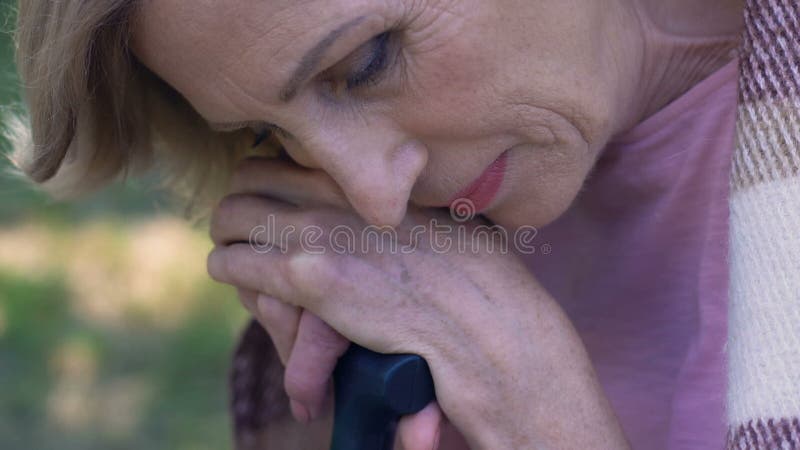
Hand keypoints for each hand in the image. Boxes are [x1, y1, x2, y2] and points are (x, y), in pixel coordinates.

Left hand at [208, 157, 628, 448]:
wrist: (492, 331)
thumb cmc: (481, 284)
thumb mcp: (447, 221)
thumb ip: (410, 199)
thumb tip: (395, 189)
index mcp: (375, 176)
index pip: (290, 151)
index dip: (270, 174)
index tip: (270, 196)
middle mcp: (344, 192)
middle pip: (251, 174)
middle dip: (241, 200)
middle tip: (246, 226)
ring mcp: (324, 231)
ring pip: (232, 214)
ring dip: (229, 235)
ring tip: (238, 255)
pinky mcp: (311, 279)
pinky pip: (235, 262)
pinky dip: (229, 270)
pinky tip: (241, 282)